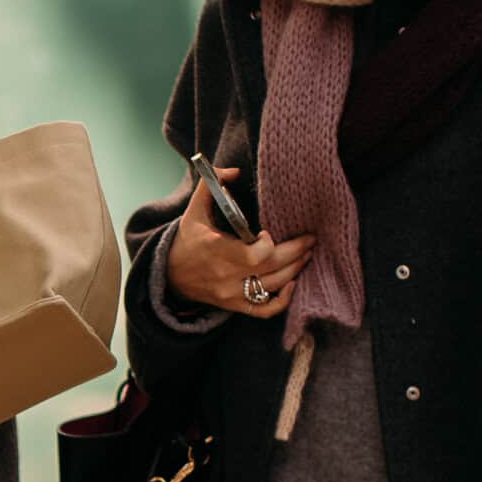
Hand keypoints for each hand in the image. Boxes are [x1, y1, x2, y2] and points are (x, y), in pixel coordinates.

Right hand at [165, 166, 313, 318]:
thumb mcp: (194, 210)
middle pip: (272, 268)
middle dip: (297, 252)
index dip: (269, 245)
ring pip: (274, 286)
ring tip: (306, 253)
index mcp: (216, 249)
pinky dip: (284, 300)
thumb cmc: (187, 240)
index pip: (254, 255)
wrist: (170, 275)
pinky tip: (292, 282)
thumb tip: (235, 171)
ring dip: (296, 269)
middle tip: (310, 238)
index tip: (270, 231)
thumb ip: (212, 186)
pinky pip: (265, 310)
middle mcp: (226, 275)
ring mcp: (231, 293)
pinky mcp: (235, 305)